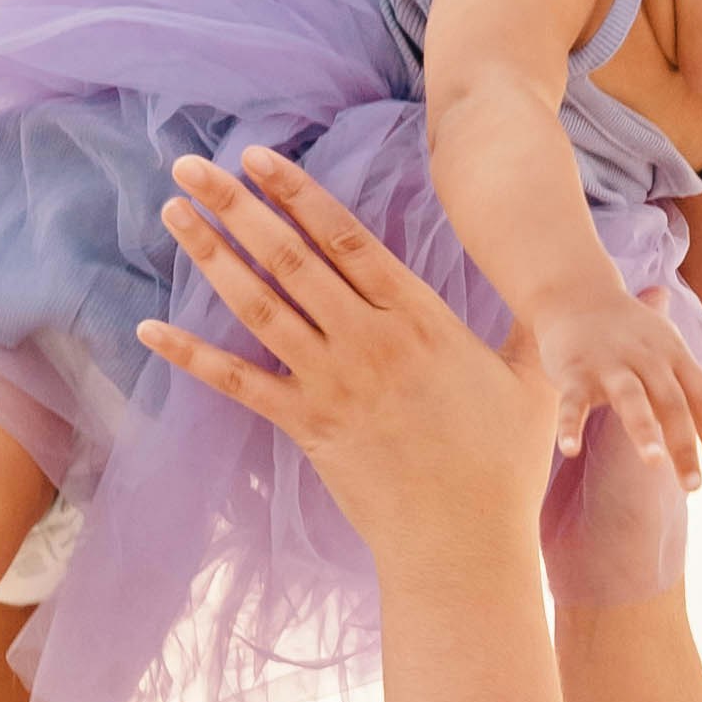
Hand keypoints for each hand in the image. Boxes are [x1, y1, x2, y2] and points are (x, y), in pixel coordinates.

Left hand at [143, 150, 552, 566]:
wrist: (462, 545)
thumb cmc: (502, 467)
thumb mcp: (531, 382)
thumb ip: (528, 327)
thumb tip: (552, 293)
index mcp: (418, 318)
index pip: (345, 237)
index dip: (296, 191)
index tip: (257, 156)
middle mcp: (368, 341)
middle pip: (290, 256)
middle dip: (236, 204)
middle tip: (189, 165)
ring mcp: (332, 384)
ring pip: (260, 305)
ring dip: (212, 256)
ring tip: (173, 215)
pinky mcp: (307, 428)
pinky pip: (238, 383)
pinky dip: (190, 355)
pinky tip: (149, 328)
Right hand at [525, 281, 701, 495]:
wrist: (573, 292)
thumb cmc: (623, 326)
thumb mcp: (663, 338)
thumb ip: (689, 373)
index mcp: (672, 353)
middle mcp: (646, 357)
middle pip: (672, 403)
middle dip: (684, 446)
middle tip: (693, 486)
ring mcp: (609, 363)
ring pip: (631, 399)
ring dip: (642, 430)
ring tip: (654, 462)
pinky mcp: (573, 370)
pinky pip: (572, 401)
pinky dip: (570, 425)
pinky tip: (570, 450)